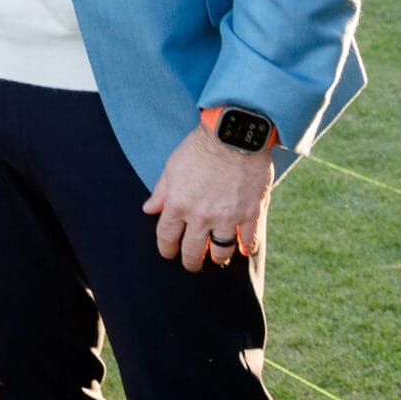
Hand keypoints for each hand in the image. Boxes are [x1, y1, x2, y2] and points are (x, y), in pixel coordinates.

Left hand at [143, 127, 276, 270]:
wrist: (233, 136)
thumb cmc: (199, 148)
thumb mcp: (172, 167)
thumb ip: (161, 192)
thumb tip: (149, 210)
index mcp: (178, 204)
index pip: (166, 237)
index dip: (166, 249)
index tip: (169, 253)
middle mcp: (201, 216)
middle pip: (193, 250)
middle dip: (190, 261)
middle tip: (192, 264)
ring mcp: (228, 217)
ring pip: (221, 251)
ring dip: (218, 258)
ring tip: (217, 259)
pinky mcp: (251, 213)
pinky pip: (249, 240)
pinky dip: (247, 248)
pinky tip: (244, 250)